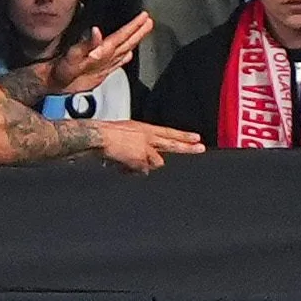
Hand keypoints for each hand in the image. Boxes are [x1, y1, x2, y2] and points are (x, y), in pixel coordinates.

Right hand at [46, 13, 149, 96]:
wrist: (50, 88)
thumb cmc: (58, 75)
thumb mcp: (70, 57)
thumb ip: (85, 45)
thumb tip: (97, 32)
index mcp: (99, 56)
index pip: (120, 38)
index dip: (132, 27)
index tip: (143, 18)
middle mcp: (104, 63)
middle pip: (126, 45)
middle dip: (138, 33)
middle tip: (149, 22)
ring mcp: (103, 69)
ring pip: (124, 53)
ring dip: (134, 42)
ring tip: (143, 33)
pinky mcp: (98, 74)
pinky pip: (116, 63)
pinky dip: (124, 57)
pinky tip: (128, 55)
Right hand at [88, 119, 203, 174]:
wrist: (99, 137)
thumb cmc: (107, 134)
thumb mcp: (127, 132)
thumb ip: (140, 142)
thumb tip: (146, 157)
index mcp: (145, 129)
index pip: (169, 132)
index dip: (183, 135)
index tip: (196, 138)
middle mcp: (148, 139)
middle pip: (173, 144)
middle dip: (188, 147)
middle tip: (200, 148)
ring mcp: (146, 151)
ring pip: (156, 163)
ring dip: (146, 164)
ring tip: (128, 160)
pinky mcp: (140, 161)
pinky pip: (142, 171)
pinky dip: (133, 171)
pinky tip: (122, 165)